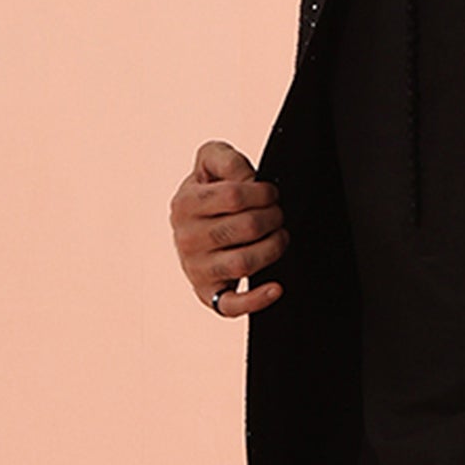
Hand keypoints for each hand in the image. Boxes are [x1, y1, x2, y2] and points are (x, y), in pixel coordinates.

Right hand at [171, 138, 288, 316]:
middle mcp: (186, 238)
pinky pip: (231, 305)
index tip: (270, 194)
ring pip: (244, 263)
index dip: (262, 193)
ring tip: (279, 237)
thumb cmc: (208, 192)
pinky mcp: (207, 293)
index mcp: (185, 204)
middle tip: (277, 215)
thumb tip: (247, 179)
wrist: (194, 224)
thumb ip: (226, 159)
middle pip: (245, 228)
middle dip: (273, 218)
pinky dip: (257, 299)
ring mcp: (196, 268)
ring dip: (273, 248)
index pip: (234, 196)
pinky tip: (276, 287)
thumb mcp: (209, 163)